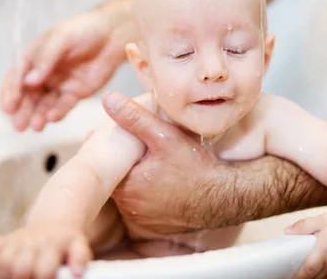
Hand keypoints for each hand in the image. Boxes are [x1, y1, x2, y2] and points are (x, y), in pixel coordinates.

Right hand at [0, 0, 135, 131]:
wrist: (113, 35)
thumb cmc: (84, 30)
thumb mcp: (61, 39)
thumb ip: (46, 59)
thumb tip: (28, 81)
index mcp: (35, 57)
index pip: (17, 76)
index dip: (11, 92)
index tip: (8, 108)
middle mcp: (44, 73)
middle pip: (29, 95)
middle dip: (22, 111)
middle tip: (18, 126)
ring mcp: (59, 84)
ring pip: (44, 104)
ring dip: (38, 116)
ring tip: (36, 127)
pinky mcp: (75, 92)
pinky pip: (63, 105)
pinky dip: (57, 113)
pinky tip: (52, 118)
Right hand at [0, 222, 91, 278]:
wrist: (54, 225)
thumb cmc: (66, 244)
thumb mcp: (79, 246)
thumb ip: (80, 257)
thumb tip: (78, 273)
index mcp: (54, 246)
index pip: (45, 270)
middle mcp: (34, 242)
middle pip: (20, 268)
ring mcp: (17, 241)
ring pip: (2, 261)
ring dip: (2, 276)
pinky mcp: (3, 241)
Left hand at [101, 91, 226, 236]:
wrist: (223, 197)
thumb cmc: (195, 168)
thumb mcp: (164, 136)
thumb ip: (134, 117)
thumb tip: (108, 99)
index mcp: (125, 185)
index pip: (103, 165)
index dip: (109, 151)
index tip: (118, 140)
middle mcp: (128, 206)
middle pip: (115, 180)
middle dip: (122, 165)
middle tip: (136, 151)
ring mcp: (141, 219)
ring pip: (128, 194)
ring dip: (134, 181)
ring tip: (148, 165)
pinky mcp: (154, 226)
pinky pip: (141, 208)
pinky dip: (146, 196)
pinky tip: (159, 184)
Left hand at [284, 208, 326, 278]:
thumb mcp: (319, 220)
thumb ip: (302, 226)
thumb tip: (287, 232)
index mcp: (324, 251)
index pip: (309, 270)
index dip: (298, 277)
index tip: (289, 276)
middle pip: (314, 278)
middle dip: (303, 278)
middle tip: (292, 274)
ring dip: (313, 278)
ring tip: (303, 272)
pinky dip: (322, 277)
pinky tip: (316, 272)